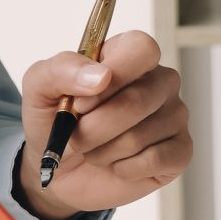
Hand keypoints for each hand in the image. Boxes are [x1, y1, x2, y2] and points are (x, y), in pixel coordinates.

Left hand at [17, 31, 191, 219]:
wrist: (59, 170)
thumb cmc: (54, 122)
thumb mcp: (39, 88)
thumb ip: (61, 70)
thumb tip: (100, 75)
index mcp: (128, 58)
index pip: (142, 49)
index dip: (114, 74)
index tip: (82, 101)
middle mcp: (158, 83)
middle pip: (137, 100)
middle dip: (94, 127)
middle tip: (78, 134)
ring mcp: (174, 117)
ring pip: (140, 136)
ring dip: (104, 151)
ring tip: (96, 150)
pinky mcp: (181, 151)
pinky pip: (155, 160)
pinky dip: (123, 168)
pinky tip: (117, 164)